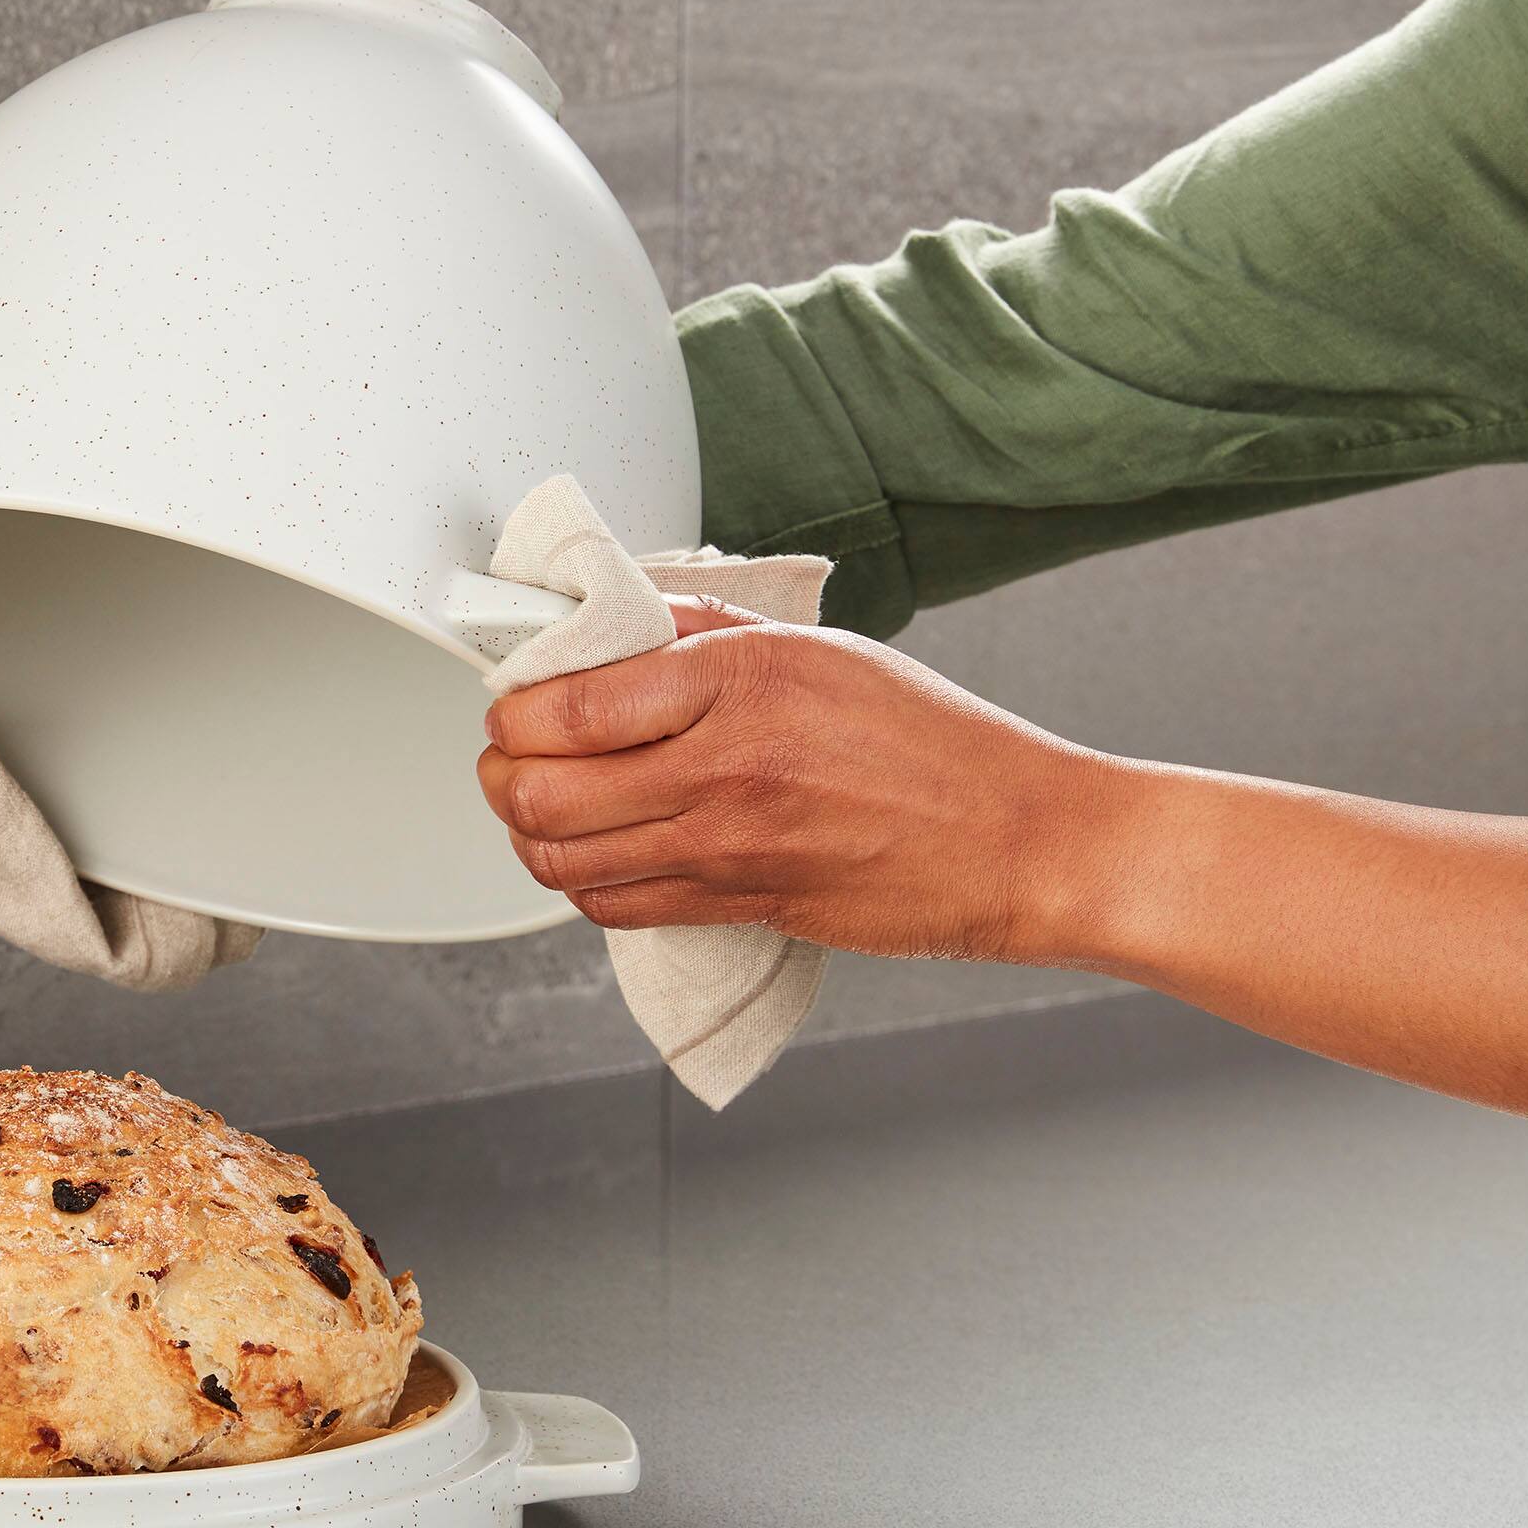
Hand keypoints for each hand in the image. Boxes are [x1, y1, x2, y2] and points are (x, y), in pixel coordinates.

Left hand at [474, 599, 1527, 1126]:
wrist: (1027, 841)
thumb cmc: (939, 742)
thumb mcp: (824, 651)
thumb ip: (708, 635)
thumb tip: (617, 622)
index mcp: (738, 680)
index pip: (559, 702)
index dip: (513, 707)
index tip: (519, 701)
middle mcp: (721, 764)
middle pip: (533, 787)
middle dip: (500, 775)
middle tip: (512, 758)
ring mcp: (727, 846)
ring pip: (559, 857)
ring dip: (533, 835)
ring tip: (549, 808)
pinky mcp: (741, 905)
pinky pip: (614, 904)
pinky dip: (586, 882)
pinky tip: (605, 854)